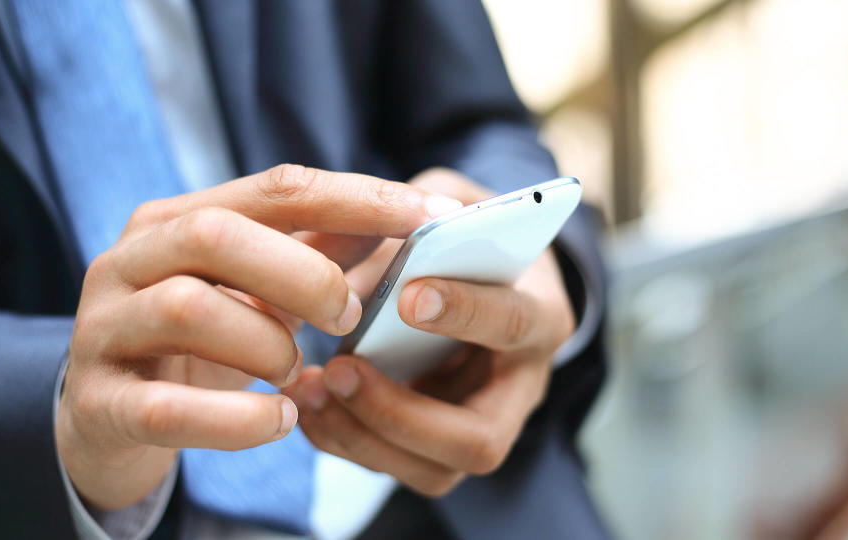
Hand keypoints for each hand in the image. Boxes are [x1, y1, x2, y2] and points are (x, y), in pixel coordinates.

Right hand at [57, 164, 462, 508]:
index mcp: (175, 220)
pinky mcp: (100, 403)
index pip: (275, 188)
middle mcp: (129, 261)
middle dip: (304, 275)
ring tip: (297, 372)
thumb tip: (403, 217)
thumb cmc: (198, 341)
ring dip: (268, 344)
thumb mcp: (252, 288)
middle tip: (348, 317)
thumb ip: (314, 250)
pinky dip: (238, 419)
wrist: (109, 417)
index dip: (357, 198)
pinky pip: (167, 409)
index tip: (428, 217)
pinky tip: (279, 419)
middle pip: (217, 234)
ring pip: (188, 309)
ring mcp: (105, 329)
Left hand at [288, 169, 575, 495]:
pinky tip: (307, 403)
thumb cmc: (466, 234)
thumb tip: (366, 260)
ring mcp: (482, 423)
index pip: (512, 324)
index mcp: (540, 313)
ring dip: (361, 436)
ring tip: (309, 388)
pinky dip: (344, 440)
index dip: (465, 313)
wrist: (480, 272)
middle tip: (340, 368)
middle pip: (480, 439)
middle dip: (401, 413)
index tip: (408, 297)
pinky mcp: (441, 444)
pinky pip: (396, 467)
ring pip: (434, 471)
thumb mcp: (450, 203)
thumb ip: (417, 222)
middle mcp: (521, 385)